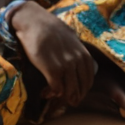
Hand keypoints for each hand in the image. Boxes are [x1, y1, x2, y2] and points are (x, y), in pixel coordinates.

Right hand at [10, 1, 94, 118]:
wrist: (35, 22)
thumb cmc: (51, 30)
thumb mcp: (71, 40)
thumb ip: (76, 52)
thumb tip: (76, 63)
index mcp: (84, 54)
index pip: (89, 79)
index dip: (83, 90)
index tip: (76, 95)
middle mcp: (77, 61)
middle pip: (81, 87)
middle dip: (75, 98)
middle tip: (67, 102)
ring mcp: (65, 65)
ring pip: (69, 90)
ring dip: (62, 98)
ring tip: (53, 96)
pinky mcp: (51, 68)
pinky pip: (56, 88)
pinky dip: (52, 94)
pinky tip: (45, 93)